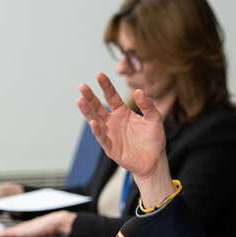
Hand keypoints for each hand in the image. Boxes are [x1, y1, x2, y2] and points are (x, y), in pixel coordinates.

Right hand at [76, 73, 174, 207]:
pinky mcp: (111, 148)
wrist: (155, 161)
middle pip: (98, 107)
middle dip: (90, 97)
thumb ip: (148, 105)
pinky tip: (93, 123)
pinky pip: (103, 138)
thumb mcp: (154, 119)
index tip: (99, 75)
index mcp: (123, 113)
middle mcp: (114, 122)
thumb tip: (139, 91)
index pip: (111, 97)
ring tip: (80, 100)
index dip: (106, 86)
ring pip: (96, 121)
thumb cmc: (154, 140)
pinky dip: (98, 131)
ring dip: (88, 112)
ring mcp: (111, 135)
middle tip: (82, 86)